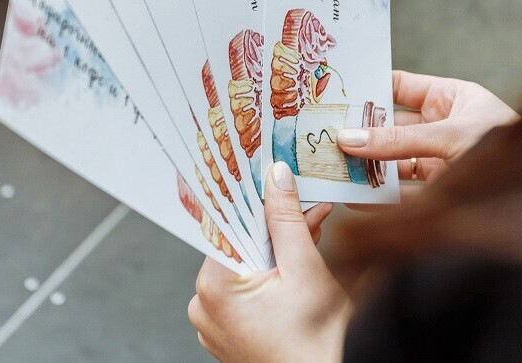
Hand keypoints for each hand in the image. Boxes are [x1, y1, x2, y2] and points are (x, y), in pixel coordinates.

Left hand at [189, 163, 350, 362]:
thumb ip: (287, 220)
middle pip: (240, 244)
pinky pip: (246, 291)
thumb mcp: (305, 269)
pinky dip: (271, 275)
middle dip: (277, 227)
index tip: (273, 181)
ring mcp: (215, 324)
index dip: (257, 201)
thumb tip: (276, 178)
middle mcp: (204, 306)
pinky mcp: (229, 333)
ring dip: (279, 249)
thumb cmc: (317, 343)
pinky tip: (299, 264)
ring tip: (312, 235)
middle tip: (310, 209)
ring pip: (246, 266)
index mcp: (213, 287)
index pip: (228, 225)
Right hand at [337, 71, 517, 182]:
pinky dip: (377, 198)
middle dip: (358, 133)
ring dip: (364, 167)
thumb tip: (348, 137)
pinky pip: (401, 194)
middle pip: (390, 127)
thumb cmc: (509, 150)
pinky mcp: (439, 195)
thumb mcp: (450, 136)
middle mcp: (443, 128)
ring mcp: (440, 162)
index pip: (399, 87)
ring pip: (392, 162)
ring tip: (332, 170)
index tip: (333, 95)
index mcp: (451, 99)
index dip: (367, 89)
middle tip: (322, 137)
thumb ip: (398, 139)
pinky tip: (354, 198)